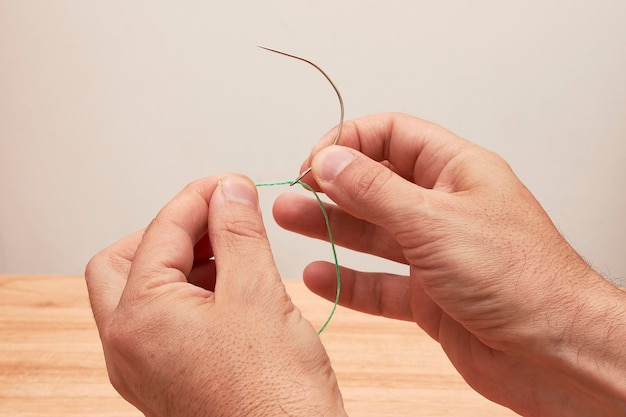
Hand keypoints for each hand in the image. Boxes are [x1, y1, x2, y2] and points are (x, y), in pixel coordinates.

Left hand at [85, 175, 346, 416]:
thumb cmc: (273, 397)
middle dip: (171, 232)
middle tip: (218, 219)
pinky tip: (233, 287)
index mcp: (139, 319)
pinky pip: (165, 320)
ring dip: (184, 261)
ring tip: (235, 251)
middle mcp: (129, 346)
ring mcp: (146, 366)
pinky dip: (192, 292)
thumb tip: (230, 191)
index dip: (198, 198)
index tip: (230, 185)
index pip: (158, 232)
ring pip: (144, 291)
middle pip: (127, 261)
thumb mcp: (257, 293)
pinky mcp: (169, 377)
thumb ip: (238, 232)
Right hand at [273, 113, 625, 415]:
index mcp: (457, 172)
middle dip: (331, 186)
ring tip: (291, 221)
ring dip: (332, 228)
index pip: (393, 136)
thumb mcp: (436, 222)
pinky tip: (321, 275)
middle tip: (294, 192)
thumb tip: (331, 160)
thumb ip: (376, 191)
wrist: (554, 354)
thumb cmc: (521, 280)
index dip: (350, 142)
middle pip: (375, 185)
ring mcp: (435, 253)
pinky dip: (348, 280)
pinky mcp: (429, 296)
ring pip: (373, 233)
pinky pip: (379, 283)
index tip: (316, 162)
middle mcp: (444, 209)